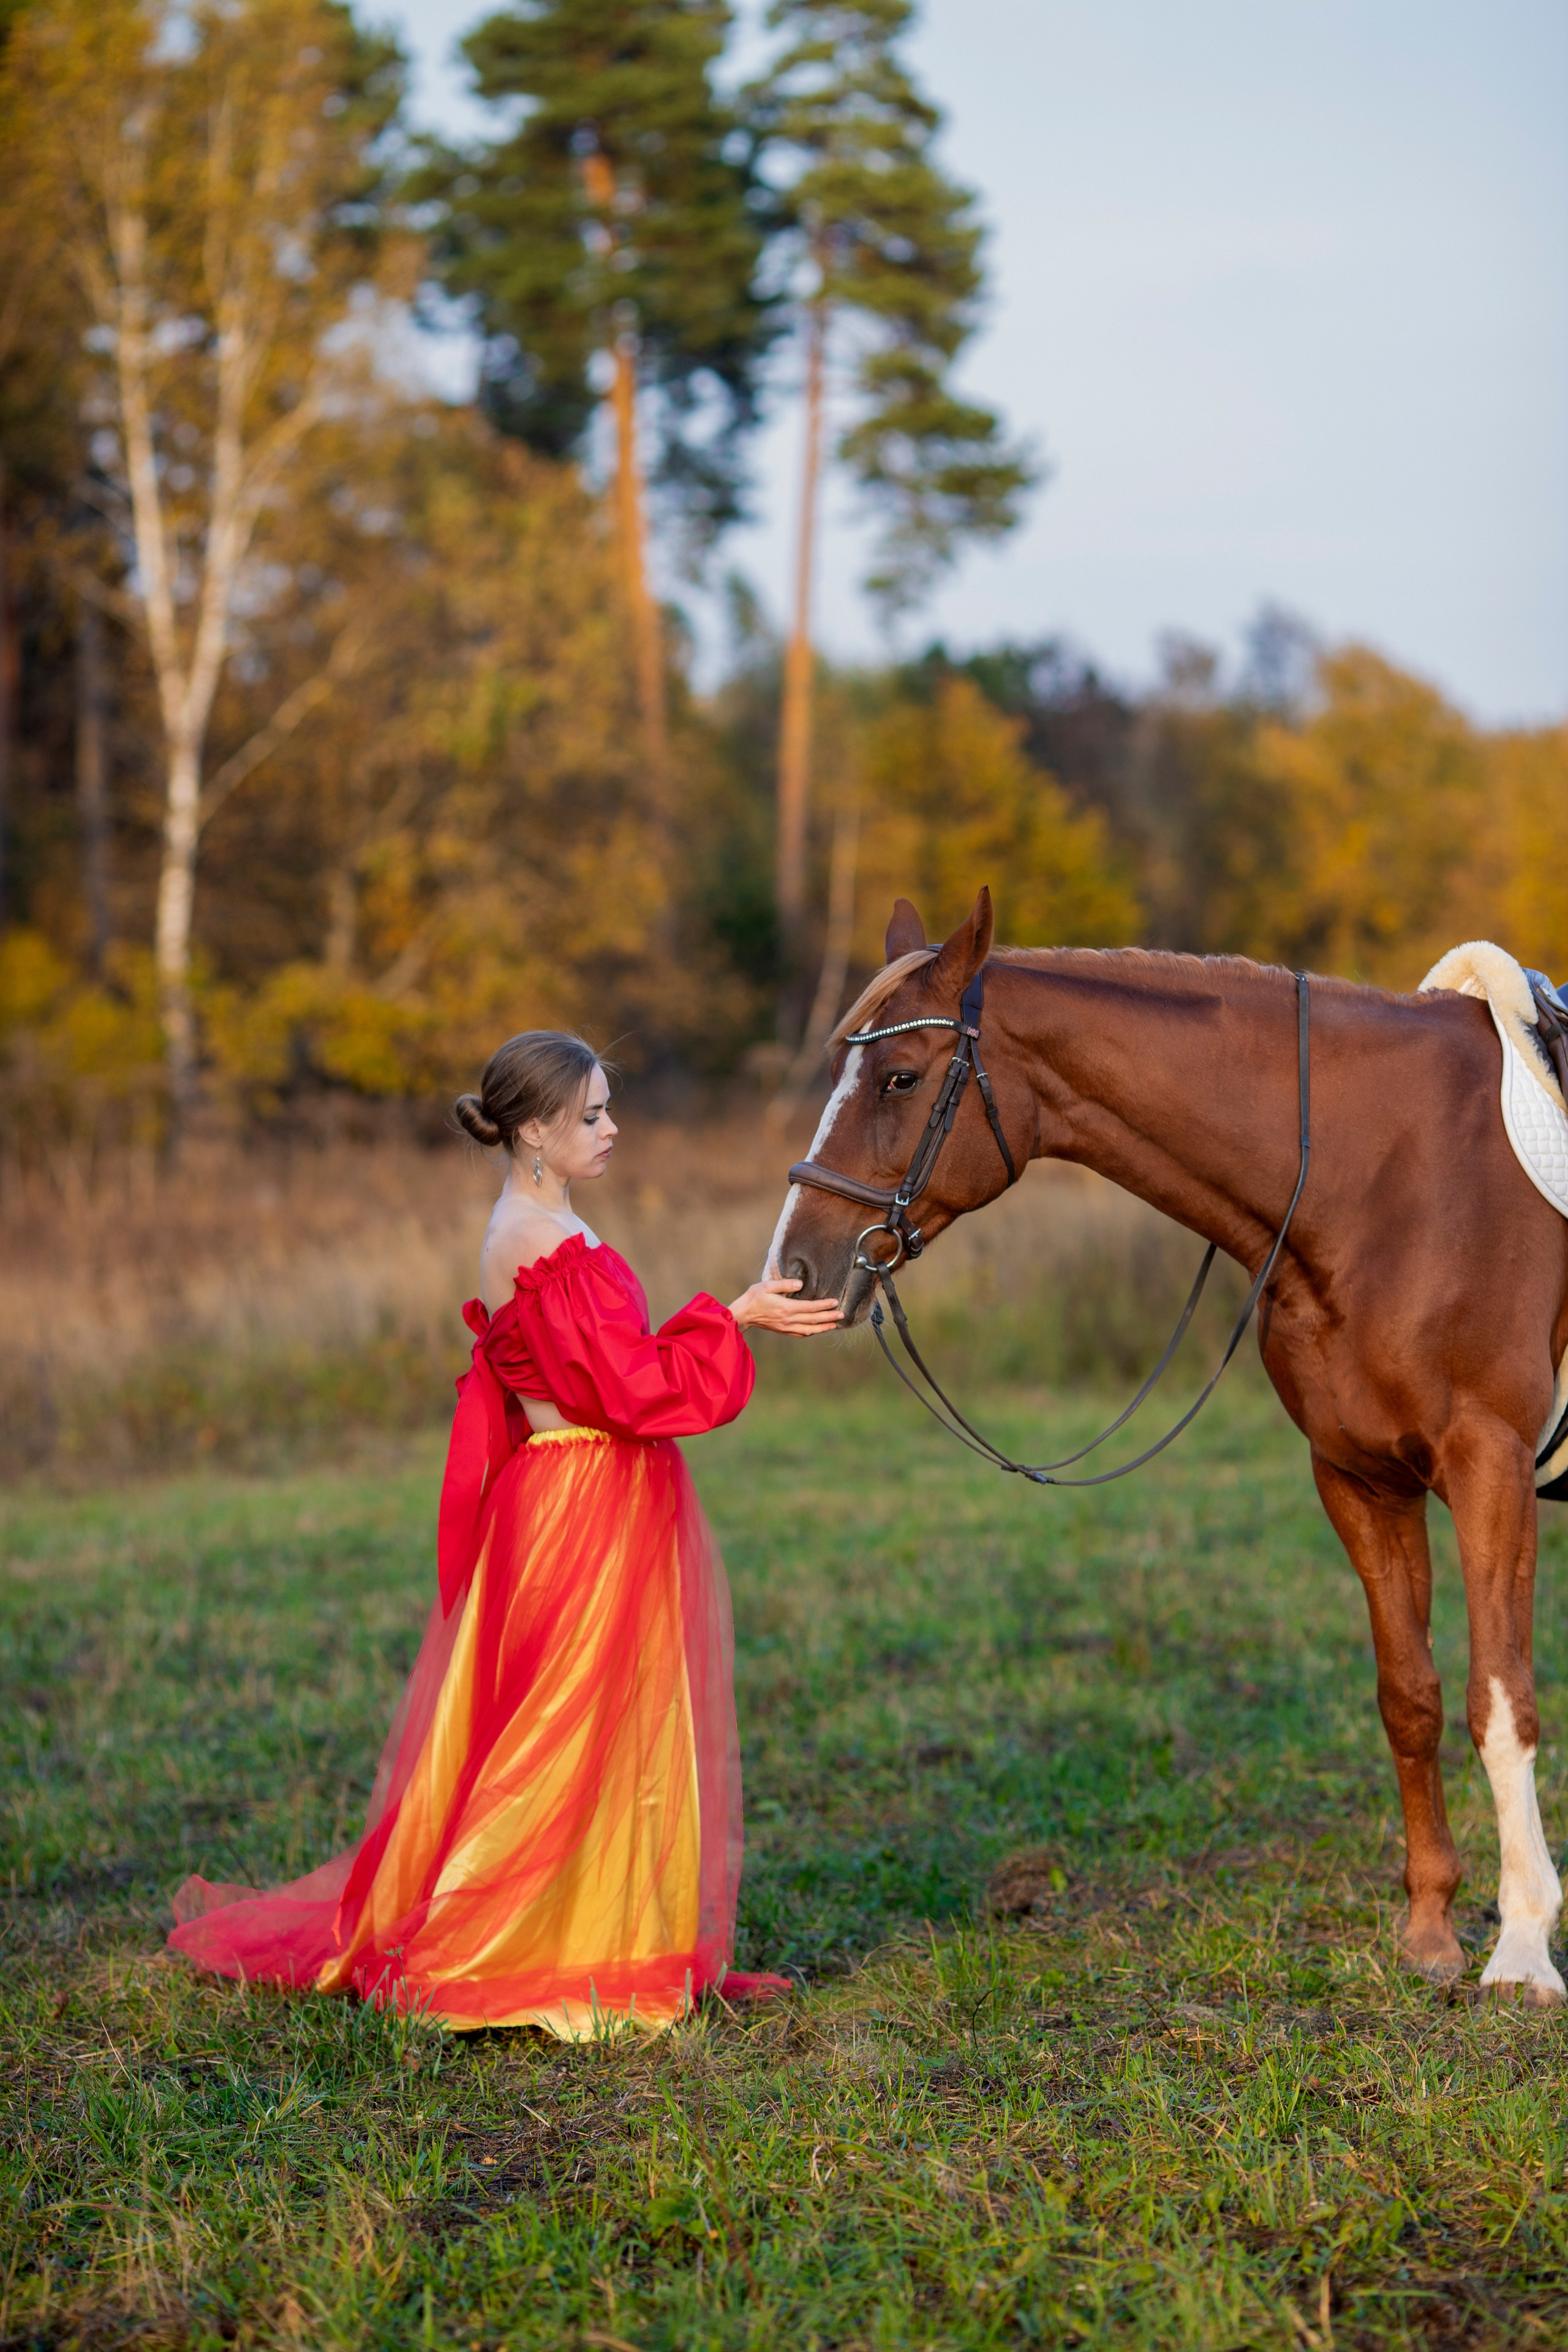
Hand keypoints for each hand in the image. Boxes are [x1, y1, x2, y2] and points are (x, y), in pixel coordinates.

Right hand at [728, 1277, 843, 1336]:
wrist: (742, 1314)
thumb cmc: (754, 1297)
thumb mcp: (767, 1285)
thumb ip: (784, 1284)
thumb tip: (801, 1284)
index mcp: (786, 1308)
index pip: (810, 1307)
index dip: (824, 1305)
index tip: (835, 1302)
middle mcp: (788, 1320)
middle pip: (813, 1320)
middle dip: (829, 1317)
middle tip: (842, 1314)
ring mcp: (786, 1327)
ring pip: (809, 1330)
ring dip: (823, 1327)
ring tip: (835, 1324)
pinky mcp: (783, 1330)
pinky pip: (801, 1333)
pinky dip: (812, 1332)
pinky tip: (818, 1329)